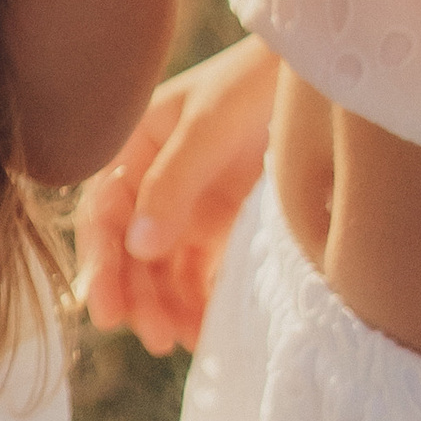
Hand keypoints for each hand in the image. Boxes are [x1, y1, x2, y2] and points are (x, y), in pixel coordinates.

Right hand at [74, 34, 277, 352]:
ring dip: (162, 305)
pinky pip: (199, 275)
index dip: (100, 260)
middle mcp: (158, 180)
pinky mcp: (225, 229)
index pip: (105, 211)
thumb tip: (136, 247)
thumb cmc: (255, 84)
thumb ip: (172, 182)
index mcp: (138, 145)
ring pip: (161, 269)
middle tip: (151, 334)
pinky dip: (195, 303)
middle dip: (134, 293)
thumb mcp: (209, 125)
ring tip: (176, 339)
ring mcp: (192, 207)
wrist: (320, 81)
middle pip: (130, 248)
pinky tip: (201, 329)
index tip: (106, 309)